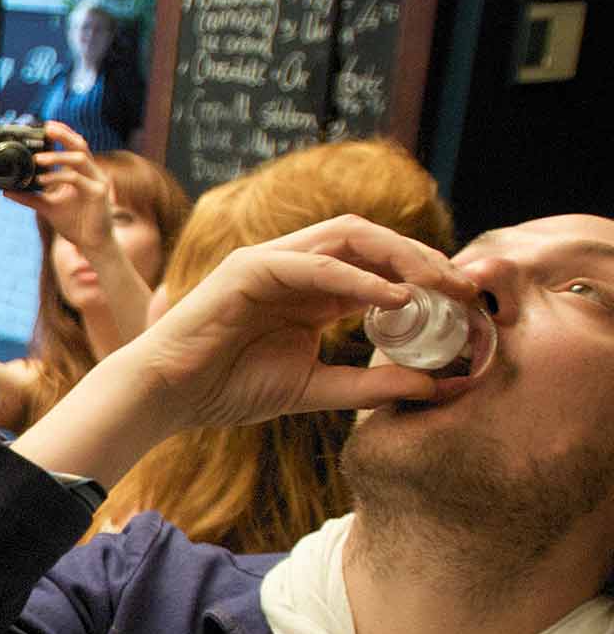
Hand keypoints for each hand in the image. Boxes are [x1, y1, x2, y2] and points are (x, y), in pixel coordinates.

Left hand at [5, 122, 113, 252]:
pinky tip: (43, 180)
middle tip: (45, 128)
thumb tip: (7, 190)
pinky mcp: (98, 193)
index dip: (63, 133)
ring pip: (79, 158)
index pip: (75, 146)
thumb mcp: (47, 207)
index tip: (45, 126)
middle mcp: (93, 172)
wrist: (93, 245)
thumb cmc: (75, 224)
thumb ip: (30, 197)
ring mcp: (98, 181)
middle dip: (63, 134)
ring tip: (38, 158)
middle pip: (80, 145)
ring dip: (57, 156)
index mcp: (83, 172)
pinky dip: (59, 177)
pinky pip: (77, 179)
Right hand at [127, 215, 474, 429]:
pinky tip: (393, 300)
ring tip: (437, 285)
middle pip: (372, 240)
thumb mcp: (313, 388)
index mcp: (311, 292)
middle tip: (464, 287)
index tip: (465, 304)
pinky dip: (358, 279)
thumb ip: (368, 384)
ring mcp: (270, 262)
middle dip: (423, 258)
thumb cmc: (227, 390)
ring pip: (349, 237)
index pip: (378, 266)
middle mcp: (294, 267)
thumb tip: (433, 386)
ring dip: (399, 257)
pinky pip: (315, 264)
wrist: (167, 397)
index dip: (425, 277)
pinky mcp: (248, 270)